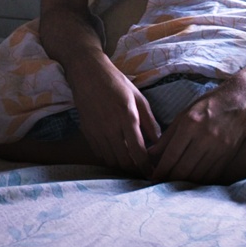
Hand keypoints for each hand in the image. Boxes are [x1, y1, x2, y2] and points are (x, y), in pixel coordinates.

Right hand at [66, 58, 158, 172]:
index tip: (151, 173)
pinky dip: (109, 158)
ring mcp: (96, 130)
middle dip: (135, 170)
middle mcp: (111, 126)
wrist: (87, 72)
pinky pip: (99, 153)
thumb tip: (158, 141)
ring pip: (111, 159)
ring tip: (131, 164)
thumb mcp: (138, 97)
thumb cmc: (116, 82)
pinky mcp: (87, 131)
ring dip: (122, 165)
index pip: (138, 151)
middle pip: (124, 160)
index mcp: (127, 116)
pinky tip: (117, 154)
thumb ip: (149, 120)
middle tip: (142, 171)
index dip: (146, 166)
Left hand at [148, 80, 245, 183]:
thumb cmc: (209, 104)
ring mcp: (219, 147)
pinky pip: (212, 173)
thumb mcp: (185, 113)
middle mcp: (205, 137)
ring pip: (198, 174)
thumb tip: (151, 153)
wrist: (242, 99)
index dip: (161, 169)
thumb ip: (168, 135)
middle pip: (184, 168)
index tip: (153, 177)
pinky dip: (200, 181)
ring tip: (174, 185)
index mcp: (190, 124)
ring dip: (184, 182)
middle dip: (170, 179)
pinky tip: (192, 182)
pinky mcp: (229, 154)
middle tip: (161, 184)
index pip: (172, 154)